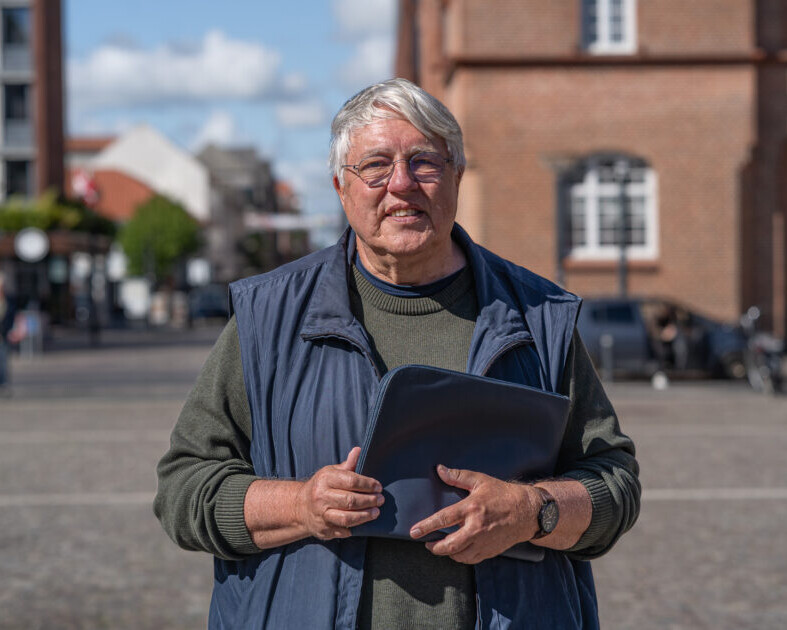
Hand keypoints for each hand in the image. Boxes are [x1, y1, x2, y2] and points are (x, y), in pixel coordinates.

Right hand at [295, 446, 383, 540]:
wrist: (300, 506)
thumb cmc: (321, 486)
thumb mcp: (331, 472)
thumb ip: (347, 464)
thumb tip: (359, 450)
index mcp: (325, 479)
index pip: (351, 481)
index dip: (367, 484)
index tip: (378, 487)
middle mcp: (321, 496)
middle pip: (350, 500)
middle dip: (369, 500)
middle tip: (380, 500)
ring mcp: (320, 514)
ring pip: (346, 518)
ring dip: (364, 516)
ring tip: (375, 512)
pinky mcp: (322, 529)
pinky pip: (341, 531)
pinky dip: (353, 529)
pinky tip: (362, 524)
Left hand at [409, 465, 539, 563]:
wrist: (527, 512)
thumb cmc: (502, 494)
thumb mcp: (480, 480)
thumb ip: (458, 476)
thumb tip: (440, 470)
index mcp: (472, 508)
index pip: (444, 519)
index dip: (426, 526)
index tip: (414, 531)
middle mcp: (476, 528)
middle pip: (449, 545)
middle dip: (434, 546)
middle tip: (426, 543)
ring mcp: (484, 541)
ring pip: (459, 555)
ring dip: (446, 553)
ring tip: (439, 547)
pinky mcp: (490, 551)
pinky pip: (470, 559)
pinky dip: (460, 557)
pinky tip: (456, 551)